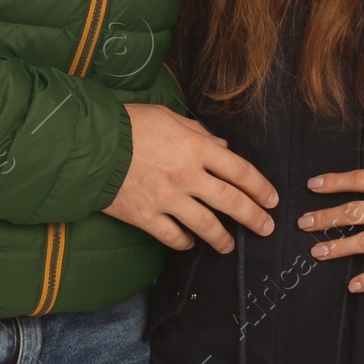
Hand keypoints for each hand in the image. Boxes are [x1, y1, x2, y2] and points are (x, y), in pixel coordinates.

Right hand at [102, 103, 277, 253]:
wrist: (91, 145)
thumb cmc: (131, 124)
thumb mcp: (170, 117)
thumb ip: (199, 133)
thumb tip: (222, 146)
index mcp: (197, 148)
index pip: (240, 171)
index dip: (260, 187)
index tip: (271, 199)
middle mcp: (187, 176)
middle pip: (231, 202)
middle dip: (254, 217)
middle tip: (266, 227)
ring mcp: (167, 199)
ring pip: (206, 226)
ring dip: (223, 238)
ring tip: (230, 246)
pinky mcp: (146, 217)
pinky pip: (173, 237)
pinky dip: (185, 242)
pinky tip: (190, 243)